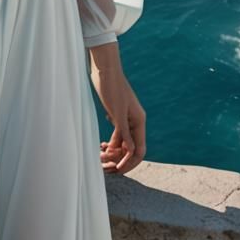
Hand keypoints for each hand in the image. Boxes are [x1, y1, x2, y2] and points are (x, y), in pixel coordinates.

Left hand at [89, 58, 145, 174]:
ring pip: (123, 142)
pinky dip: (110, 142)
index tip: (117, 170)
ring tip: (99, 156)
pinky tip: (101, 146)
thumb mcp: (116, 112)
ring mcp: (126, 118)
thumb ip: (124, 132)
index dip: (130, 163)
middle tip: (105, 167)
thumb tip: (131, 151)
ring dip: (113, 152)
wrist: (103, 68)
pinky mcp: (116, 115)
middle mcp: (135, 121)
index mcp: (139, 121)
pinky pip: (117, 135)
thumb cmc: (110, 88)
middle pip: (131, 148)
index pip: (139, 150)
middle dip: (120, 160)